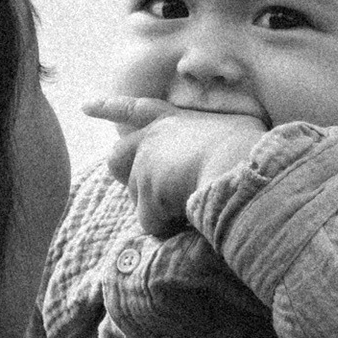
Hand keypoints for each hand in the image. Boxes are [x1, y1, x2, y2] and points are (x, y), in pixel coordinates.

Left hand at [86, 93, 267, 235]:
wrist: (244, 166)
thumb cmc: (252, 149)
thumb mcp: (238, 129)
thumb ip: (221, 137)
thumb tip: (229, 150)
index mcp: (176, 121)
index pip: (138, 110)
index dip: (110, 107)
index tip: (85, 106)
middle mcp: (155, 138)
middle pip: (116, 158)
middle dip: (124, 177)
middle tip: (148, 193)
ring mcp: (147, 164)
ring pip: (139, 200)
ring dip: (161, 211)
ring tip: (193, 207)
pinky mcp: (147, 192)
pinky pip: (151, 224)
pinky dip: (168, 230)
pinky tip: (190, 222)